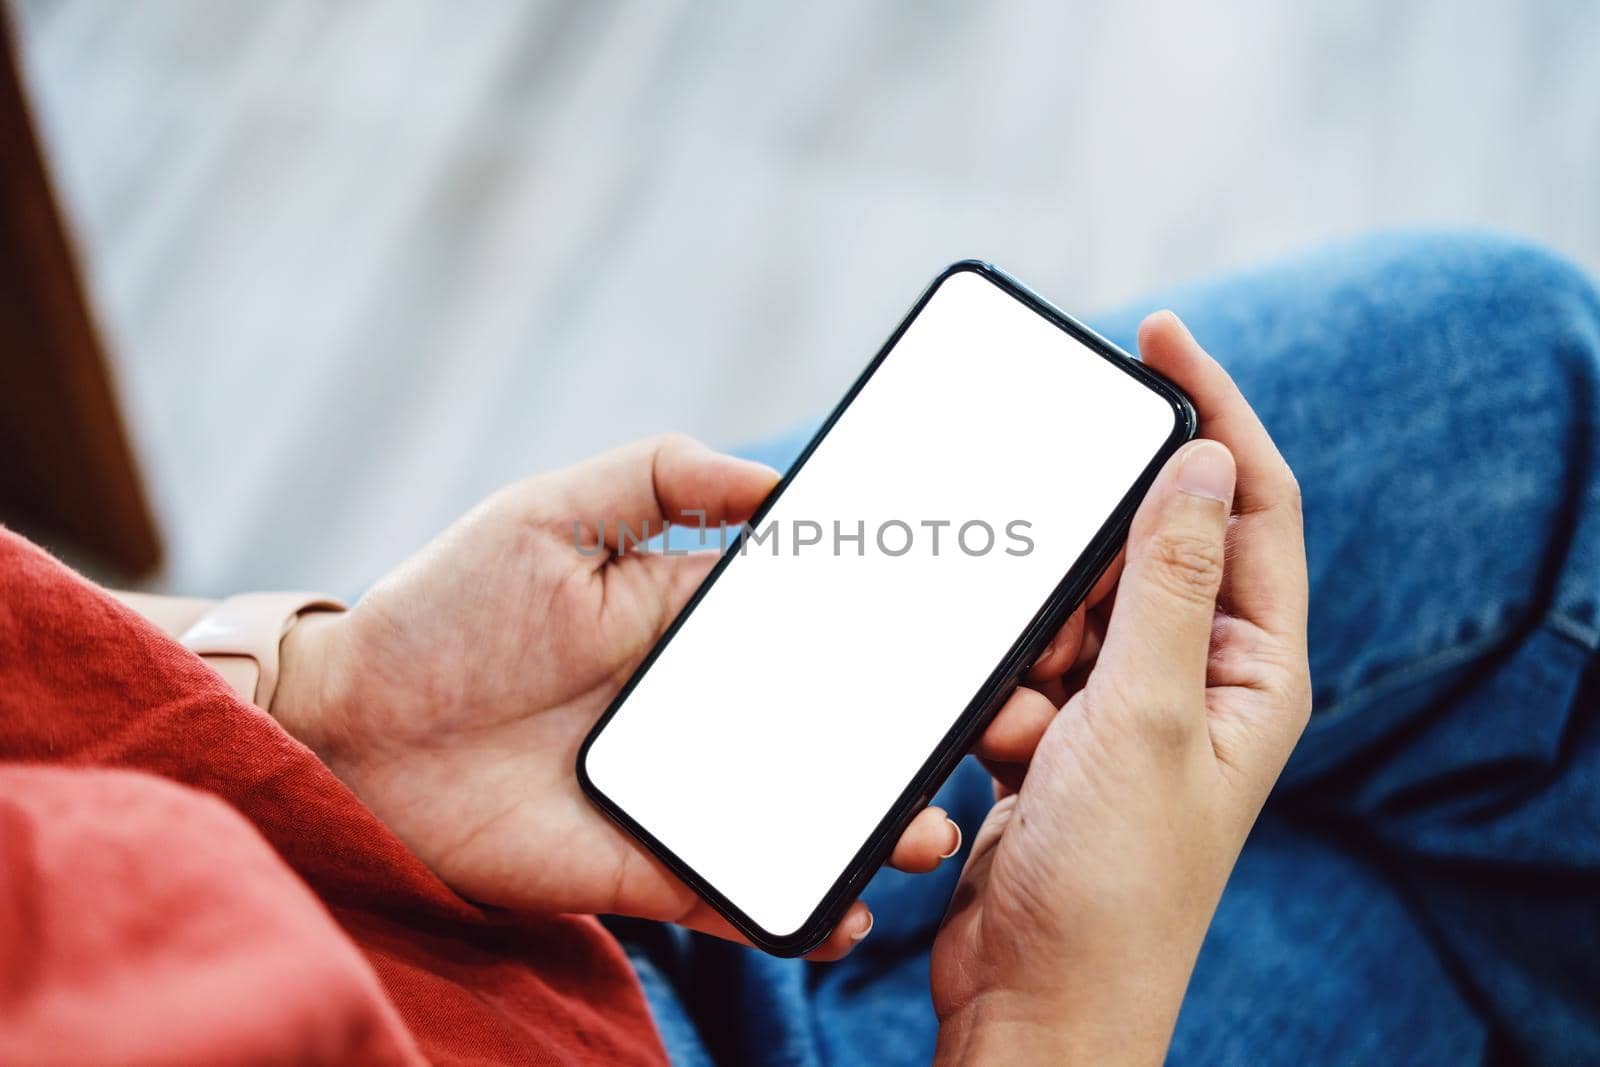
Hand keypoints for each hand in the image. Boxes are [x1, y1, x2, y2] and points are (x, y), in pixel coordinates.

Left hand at [272, 434, 963, 958]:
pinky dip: (792, 907)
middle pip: (832, 725)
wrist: (349, 729)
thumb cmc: (445, 609)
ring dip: (874, 824)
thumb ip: (659, 478)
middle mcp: (702, 709)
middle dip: (914, 734)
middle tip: (993, 733)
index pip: (814, 626)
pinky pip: (735, 891)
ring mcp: (680, 790)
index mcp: (693, 623)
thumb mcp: (549, 514)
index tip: (969, 633)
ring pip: (802, 813)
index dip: (891, 632)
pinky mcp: (643, 863)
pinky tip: (842, 907)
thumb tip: (776, 481)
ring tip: (928, 828)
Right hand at [931, 312, 1311, 1063]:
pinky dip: (1004, 686)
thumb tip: (1205, 459)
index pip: (1251, 503)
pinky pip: (1025, 666)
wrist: (1038, 1002)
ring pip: (1072, 610)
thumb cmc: (1110, 887)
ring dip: (1034, 642)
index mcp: (1250, 670)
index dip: (1215, 408)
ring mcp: (1123, 713)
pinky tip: (1003, 745)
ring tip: (1030, 718)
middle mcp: (1196, 682)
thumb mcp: (1140, 714)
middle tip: (1047, 569)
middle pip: (1147, 550)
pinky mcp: (1059, 741)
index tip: (1158, 334)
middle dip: (1087, 555)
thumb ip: (1166, 581)